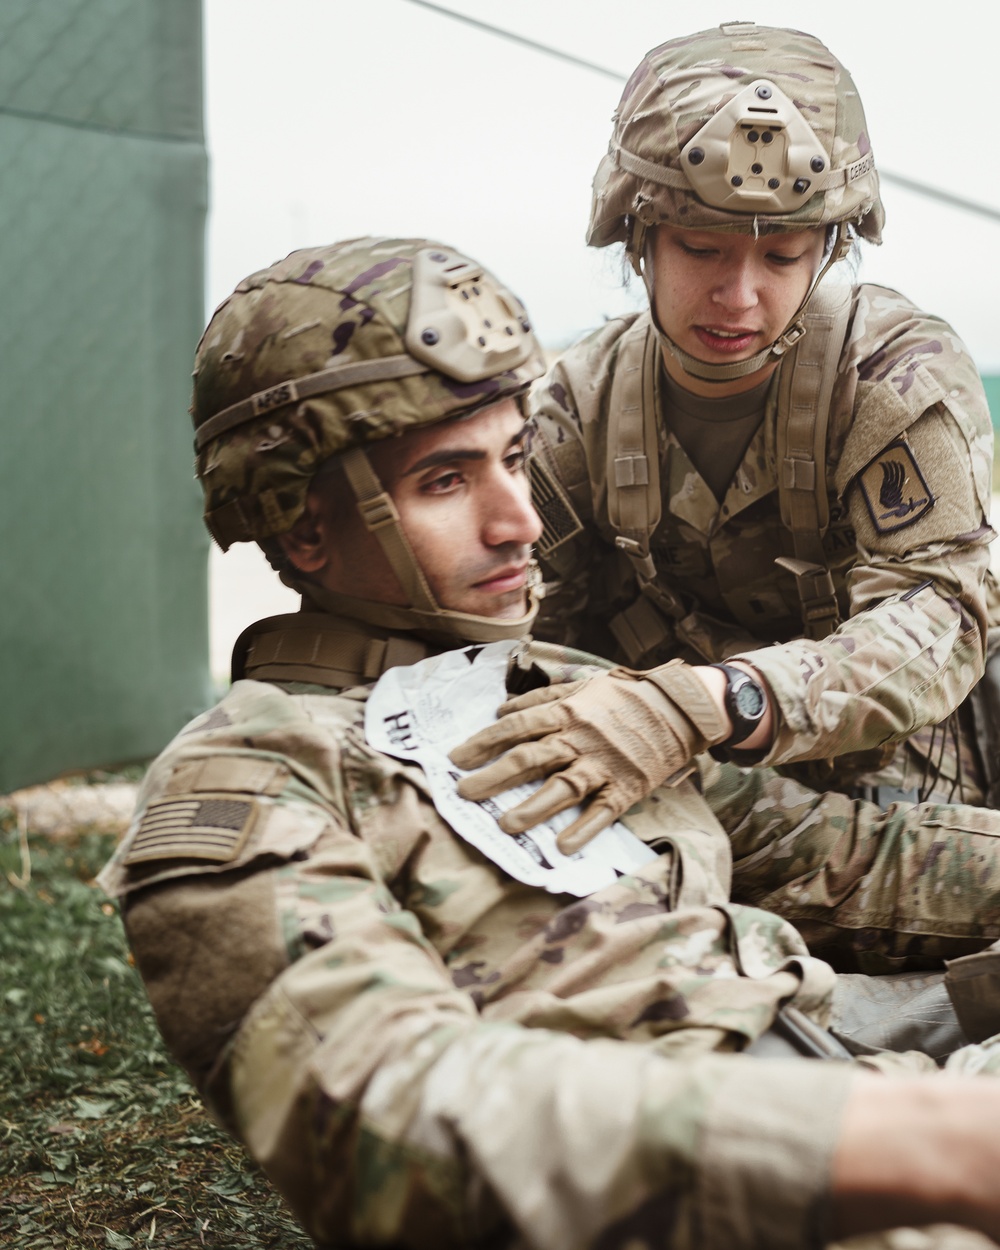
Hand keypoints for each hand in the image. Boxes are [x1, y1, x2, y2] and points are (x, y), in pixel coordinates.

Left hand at [450, 660, 728, 852]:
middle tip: (463, 794)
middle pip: (530, 759)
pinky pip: (602, 811)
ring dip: (532, 809)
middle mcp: (579, 740)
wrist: (679, 707)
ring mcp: (603, 766)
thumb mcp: (581, 686)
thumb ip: (541, 699)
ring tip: (505, 825)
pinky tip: (563, 846)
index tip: (455, 758)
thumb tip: (501, 711)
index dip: (483, 742)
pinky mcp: (626, 787)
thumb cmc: (624, 696)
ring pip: (561, 788)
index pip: (515, 727)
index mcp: (566, 713)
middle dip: (493, 778)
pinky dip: (584, 829)